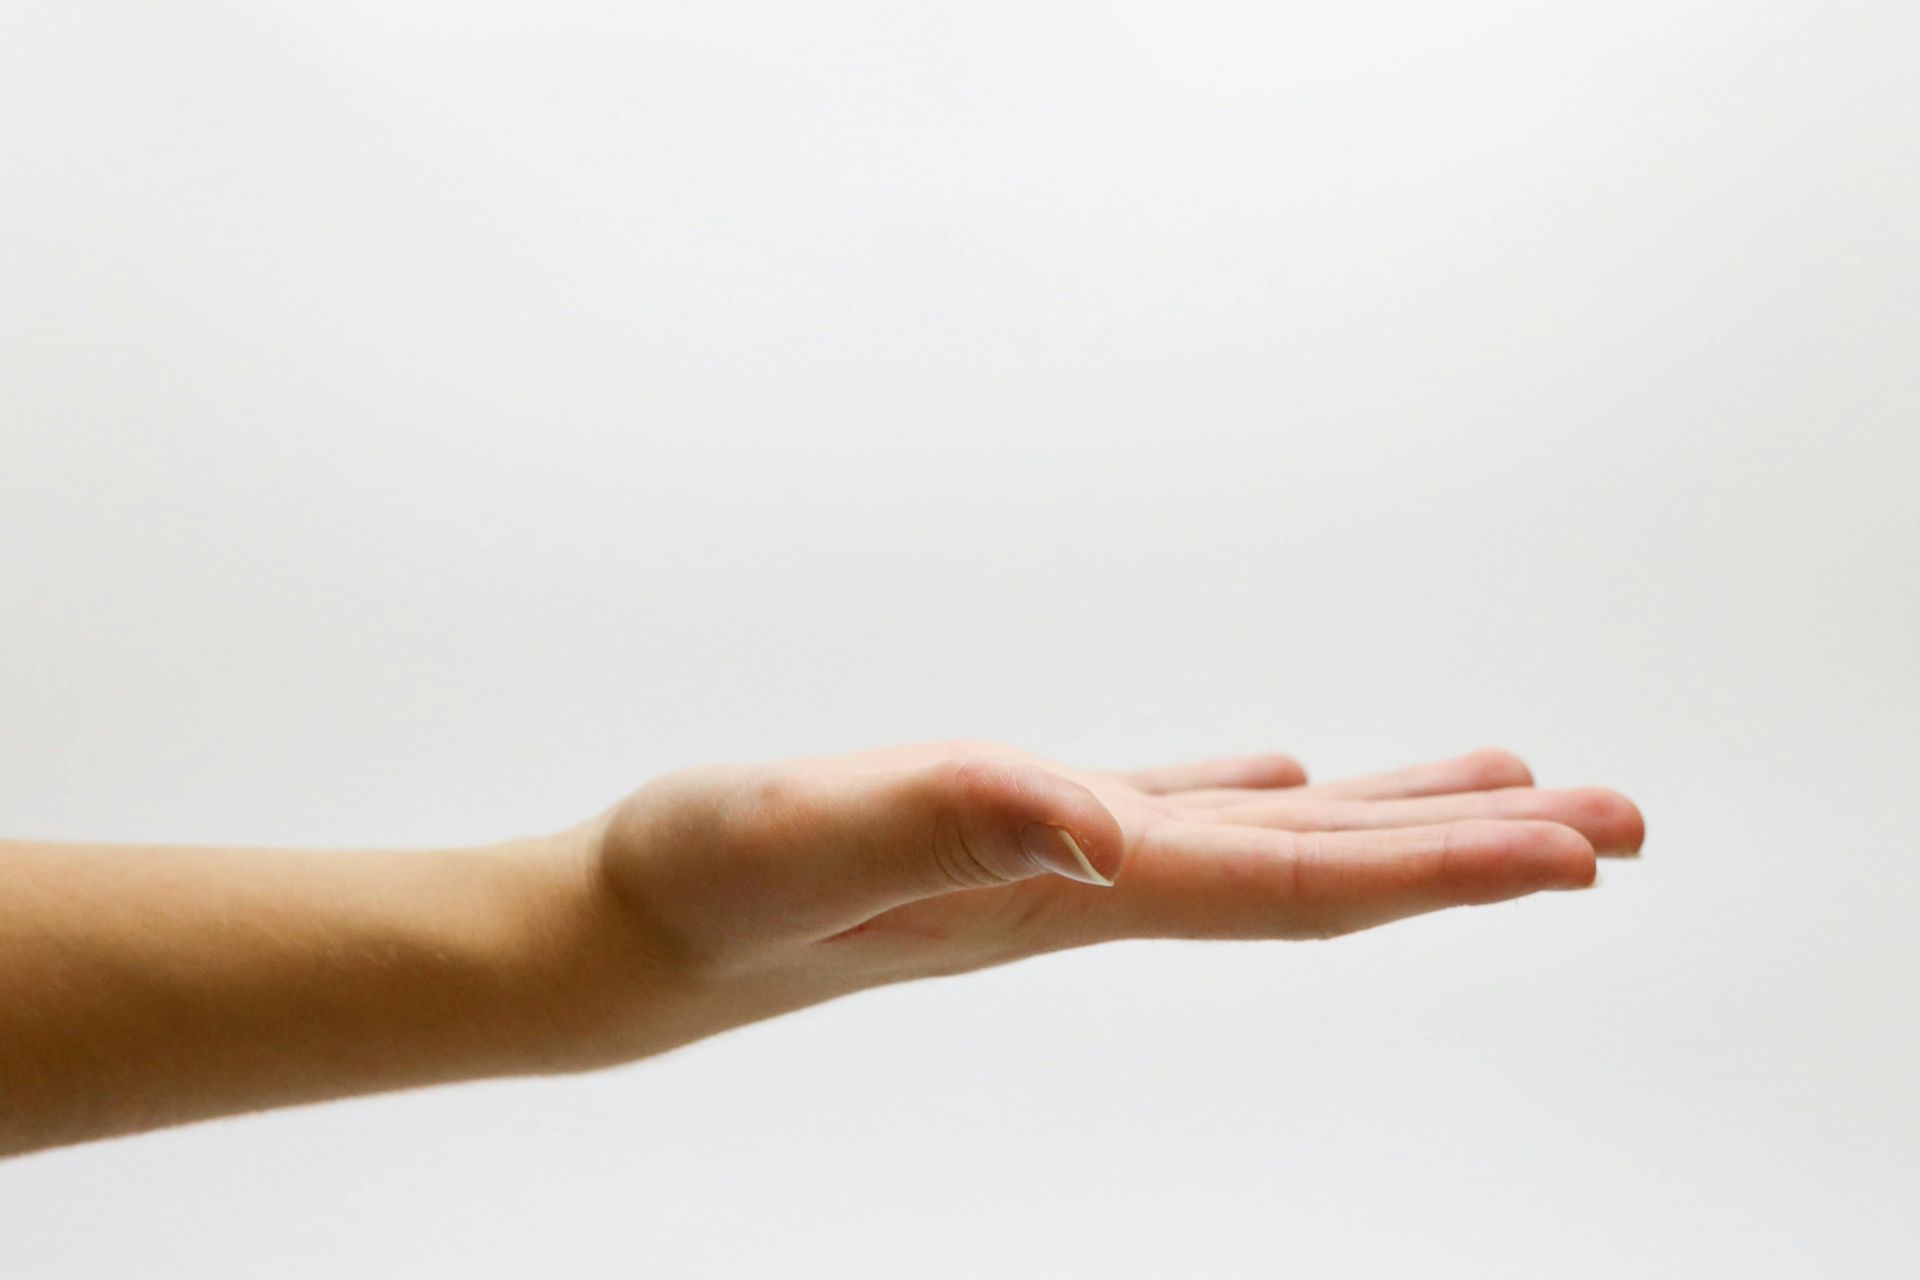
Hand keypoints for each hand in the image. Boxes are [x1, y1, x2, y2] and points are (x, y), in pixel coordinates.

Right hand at [577, 742, 1642, 1059]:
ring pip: (1258, 842)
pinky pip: (1167, 813)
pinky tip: (1285, 781)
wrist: (624, 940)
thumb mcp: (802, 837)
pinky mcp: (1001, 838)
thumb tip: (1097, 824)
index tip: (1575, 852)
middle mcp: (1085, 893)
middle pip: (1316, 875)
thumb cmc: (695, 887)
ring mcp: (1051, 869)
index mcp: (1064, 897)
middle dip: (1469, 851)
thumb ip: (945, 819)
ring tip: (1502, 794)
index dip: (1435, 867)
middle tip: (1615, 825)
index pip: (1289, 885)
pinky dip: (1256, 800)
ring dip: (1386, 821)